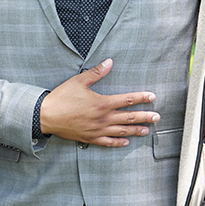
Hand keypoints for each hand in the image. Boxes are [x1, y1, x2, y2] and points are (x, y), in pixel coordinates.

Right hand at [39, 59, 159, 146]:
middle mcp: (103, 118)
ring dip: (136, 130)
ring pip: (121, 131)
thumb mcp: (79, 81)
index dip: (141, 97)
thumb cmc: (62, 98)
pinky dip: (118, 143)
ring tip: (147, 130)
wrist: (46, 116)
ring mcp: (97, 130)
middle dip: (145, 116)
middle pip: (129, 118)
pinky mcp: (90, 138)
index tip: (152, 97)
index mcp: (102, 103)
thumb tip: (110, 62)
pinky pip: (107, 142)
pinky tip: (125, 142)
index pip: (127, 100)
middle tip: (157, 117)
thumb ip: (97, 72)